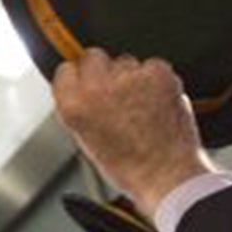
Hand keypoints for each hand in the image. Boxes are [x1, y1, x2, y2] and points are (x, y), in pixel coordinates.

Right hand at [51, 50, 217, 214]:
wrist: (166, 175)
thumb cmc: (128, 166)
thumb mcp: (86, 138)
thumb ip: (80, 106)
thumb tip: (86, 87)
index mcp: (72, 104)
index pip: (65, 69)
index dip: (79, 78)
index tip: (87, 84)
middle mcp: (96, 87)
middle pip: (94, 57)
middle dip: (104, 71)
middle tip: (117, 93)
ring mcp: (128, 78)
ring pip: (126, 61)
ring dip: (133, 77)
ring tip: (142, 105)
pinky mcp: (157, 74)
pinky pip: (153, 65)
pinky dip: (157, 79)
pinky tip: (158, 100)